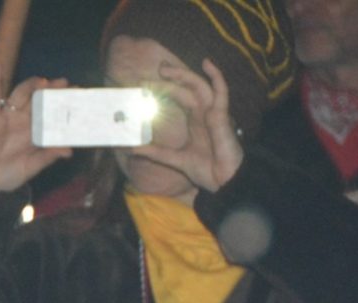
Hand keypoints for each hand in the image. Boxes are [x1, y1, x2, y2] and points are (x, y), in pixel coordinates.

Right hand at [0, 60, 72, 191]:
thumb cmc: (8, 175)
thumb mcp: (32, 166)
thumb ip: (49, 156)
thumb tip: (69, 151)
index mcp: (34, 130)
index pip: (50, 111)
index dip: (62, 102)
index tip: (78, 94)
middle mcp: (22, 120)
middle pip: (38, 98)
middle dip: (51, 90)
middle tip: (65, 83)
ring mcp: (7, 117)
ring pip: (21, 94)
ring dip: (31, 85)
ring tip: (44, 82)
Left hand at [136, 58, 242, 193]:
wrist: (224, 183)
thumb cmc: (207, 170)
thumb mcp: (174, 159)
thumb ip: (156, 153)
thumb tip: (133, 149)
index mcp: (195, 121)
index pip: (179, 97)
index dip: (164, 89)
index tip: (145, 85)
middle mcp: (204, 113)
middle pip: (187, 88)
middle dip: (171, 78)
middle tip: (153, 73)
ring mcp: (214, 113)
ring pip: (199, 86)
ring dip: (183, 75)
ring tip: (165, 69)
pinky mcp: (222, 117)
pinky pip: (221, 92)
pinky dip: (216, 77)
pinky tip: (207, 64)